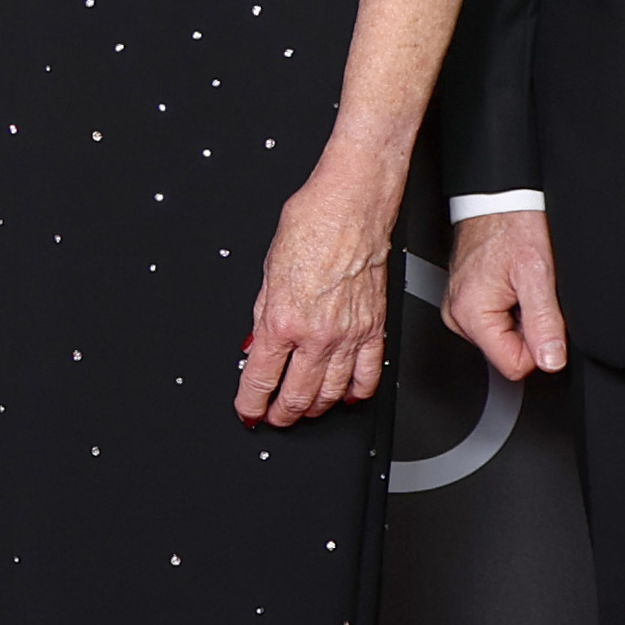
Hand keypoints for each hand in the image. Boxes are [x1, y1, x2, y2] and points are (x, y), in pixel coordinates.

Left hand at [237, 147, 400, 425]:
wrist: (351, 206)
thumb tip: (256, 347)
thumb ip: (262, 318)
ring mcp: (350, 335)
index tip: (248, 412)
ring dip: (314, 408)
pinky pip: (368, 376)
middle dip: (281, 414)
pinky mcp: (375, 329)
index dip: (251, 403)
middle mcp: (317, 334)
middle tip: (273, 417)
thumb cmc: (311, 226)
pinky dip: (355, 393)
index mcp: (283, 320)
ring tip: (303, 410)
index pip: (261, 378)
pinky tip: (344, 396)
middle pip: (297, 396)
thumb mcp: (267, 273)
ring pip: (331, 394)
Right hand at [442, 206, 567, 381]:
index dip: (539, 347)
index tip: (543, 318)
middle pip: (506, 352)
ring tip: (520, 285)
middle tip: (529, 293)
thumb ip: (545, 322)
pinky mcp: (463, 301)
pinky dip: (509, 306)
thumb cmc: (512, 226)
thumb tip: (551, 361)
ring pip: (501, 338)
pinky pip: (494, 321)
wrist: (497, 199)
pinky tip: (511, 283)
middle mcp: (457, 315)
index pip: (513, 365)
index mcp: (470, 314)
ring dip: (518, 317)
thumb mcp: (538, 275)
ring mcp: (458, 308)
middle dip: (527, 329)